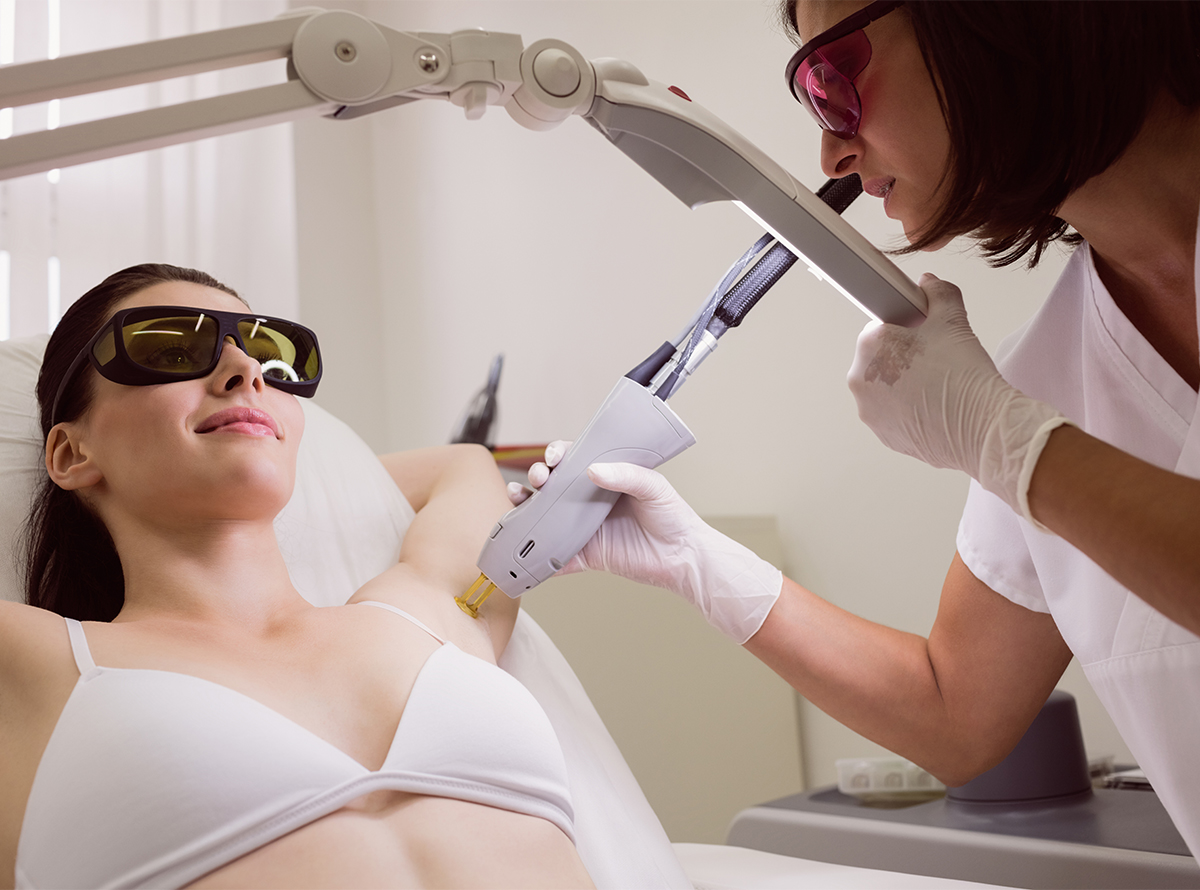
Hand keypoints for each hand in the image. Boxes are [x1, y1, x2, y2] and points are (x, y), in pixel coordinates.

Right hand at [509, 443, 781, 643]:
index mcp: (604, 478)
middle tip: (540, 479)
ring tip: (516, 500)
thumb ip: (626, 475)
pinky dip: (536, 554)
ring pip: (545, 516)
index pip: (573, 459)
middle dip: (538, 476)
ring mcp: (583, 528)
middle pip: (552, 485)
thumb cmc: (673, 516)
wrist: (683, 557)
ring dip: (525, 507)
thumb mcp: (653, 487)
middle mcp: (589, 501)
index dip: (557, 454)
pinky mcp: (584, 555)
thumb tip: (594, 470)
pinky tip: (523, 545)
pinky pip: (554, 556)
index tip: (554, 457)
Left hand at [847, 273, 1072, 526]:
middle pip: (880, 360)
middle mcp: (859, 381)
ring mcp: (869, 411)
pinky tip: (934, 407)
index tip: (923, 336)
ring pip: (885, 389)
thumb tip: (929, 283)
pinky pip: (893, 414)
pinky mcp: (883, 435)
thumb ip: (938, 294)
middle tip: (936, 361)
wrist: (981, 425)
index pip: (880, 327)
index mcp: (869, 347)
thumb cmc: (963, 373)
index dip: (905, 329)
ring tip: (937, 386)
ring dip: (904, 385)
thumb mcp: (952, 320)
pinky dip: (908, 410)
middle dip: (903, 358)